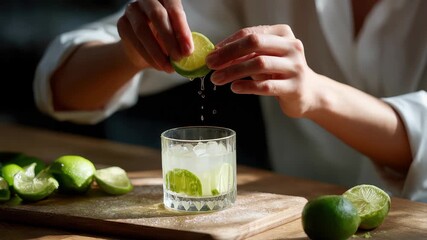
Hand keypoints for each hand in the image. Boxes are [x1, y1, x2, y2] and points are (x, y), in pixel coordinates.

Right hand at [117, 0, 192, 71]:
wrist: (142, 50)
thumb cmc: (164, 39)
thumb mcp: (177, 37)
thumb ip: (182, 40)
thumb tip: (187, 52)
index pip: (174, 7)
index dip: (182, 28)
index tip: (188, 49)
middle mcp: (148, 0)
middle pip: (157, 15)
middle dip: (170, 39)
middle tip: (178, 58)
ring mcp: (132, 10)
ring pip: (142, 29)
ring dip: (157, 51)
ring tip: (168, 67)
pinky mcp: (122, 23)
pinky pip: (134, 41)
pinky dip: (148, 56)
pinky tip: (158, 65)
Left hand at [206, 24, 322, 117]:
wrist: (309, 93)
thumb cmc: (281, 73)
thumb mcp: (264, 58)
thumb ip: (245, 55)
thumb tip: (216, 56)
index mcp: (283, 34)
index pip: (250, 33)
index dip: (228, 44)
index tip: (212, 54)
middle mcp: (291, 47)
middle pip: (254, 44)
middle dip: (228, 54)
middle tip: (211, 65)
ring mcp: (295, 66)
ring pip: (259, 64)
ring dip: (233, 71)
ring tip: (217, 79)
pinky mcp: (294, 87)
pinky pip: (266, 86)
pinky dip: (247, 86)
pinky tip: (235, 87)